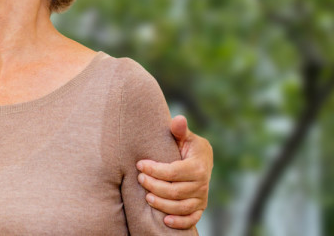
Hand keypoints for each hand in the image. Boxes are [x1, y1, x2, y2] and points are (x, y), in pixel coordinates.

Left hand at [136, 115, 211, 229]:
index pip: (173, 172)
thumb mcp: (185, 136)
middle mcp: (202, 184)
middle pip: (175, 191)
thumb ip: (179, 130)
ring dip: (162, 204)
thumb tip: (178, 119)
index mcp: (198, 166)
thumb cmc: (187, 147)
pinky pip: (192, 219)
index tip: (139, 164)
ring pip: (181, 207)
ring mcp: (201, 198)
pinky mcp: (199, 207)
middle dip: (154, 186)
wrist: (201, 160)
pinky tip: (166, 221)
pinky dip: (180, 222)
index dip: (155, 170)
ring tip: (147, 197)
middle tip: (139, 179)